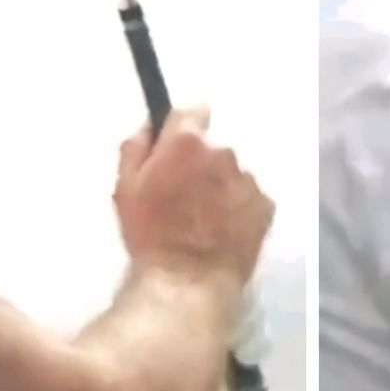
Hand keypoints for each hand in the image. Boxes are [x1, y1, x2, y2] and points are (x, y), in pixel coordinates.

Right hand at [112, 106, 274, 286]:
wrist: (187, 280)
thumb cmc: (151, 234)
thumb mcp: (125, 187)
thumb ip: (135, 147)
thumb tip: (149, 129)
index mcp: (188, 142)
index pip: (193, 110)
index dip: (184, 127)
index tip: (178, 146)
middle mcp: (223, 152)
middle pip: (213, 146)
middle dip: (201, 162)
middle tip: (185, 193)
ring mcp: (247, 179)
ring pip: (232, 172)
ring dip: (220, 186)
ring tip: (204, 217)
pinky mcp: (265, 206)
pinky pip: (249, 196)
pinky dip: (238, 207)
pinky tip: (222, 229)